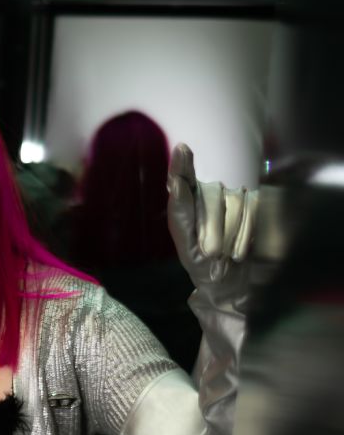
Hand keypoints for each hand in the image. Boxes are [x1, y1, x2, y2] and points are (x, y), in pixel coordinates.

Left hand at [167, 144, 257, 288]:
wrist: (232, 283)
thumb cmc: (202, 264)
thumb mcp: (186, 245)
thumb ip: (180, 213)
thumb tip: (175, 182)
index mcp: (188, 199)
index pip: (184, 175)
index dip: (182, 164)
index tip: (182, 151)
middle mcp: (211, 192)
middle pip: (212, 193)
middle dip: (212, 226)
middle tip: (211, 251)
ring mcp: (236, 195)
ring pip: (235, 202)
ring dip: (230, 233)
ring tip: (225, 254)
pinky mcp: (258, 203)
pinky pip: (255, 209)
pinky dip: (247, 234)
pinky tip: (240, 250)